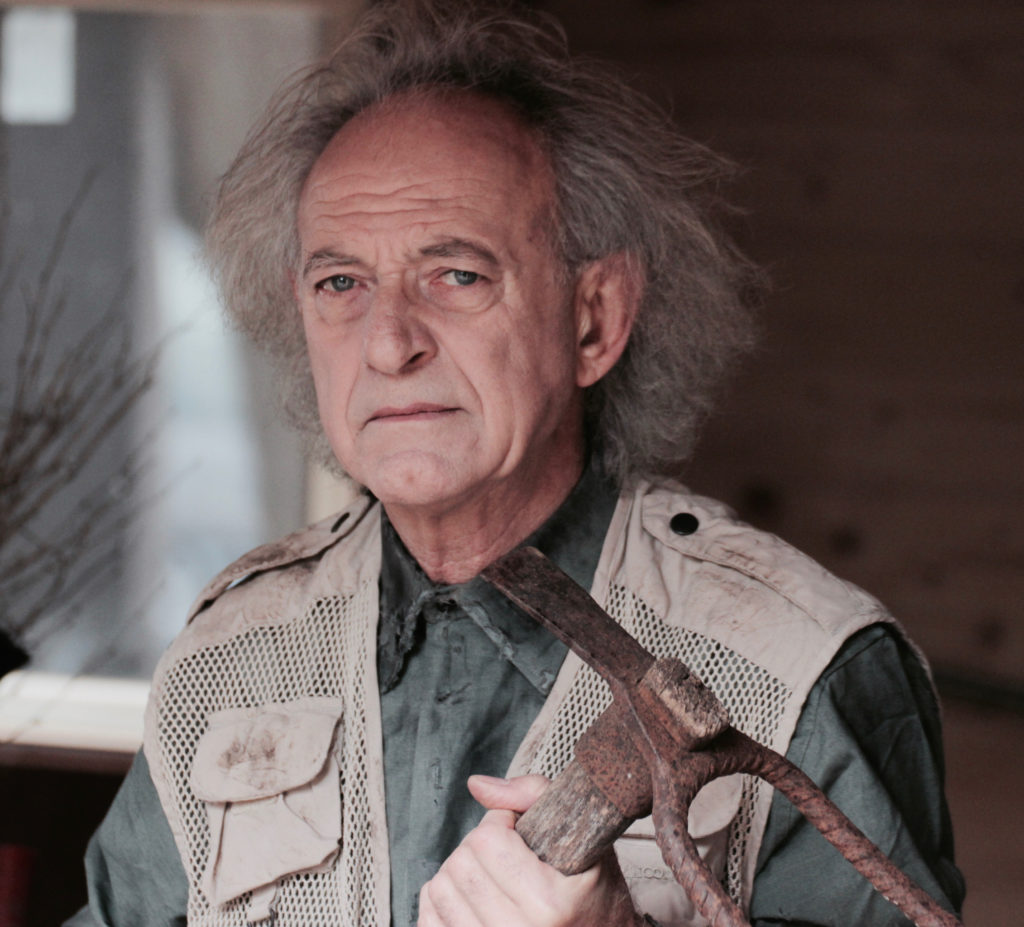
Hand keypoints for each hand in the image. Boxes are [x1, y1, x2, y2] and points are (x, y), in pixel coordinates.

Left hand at [417, 774, 641, 926]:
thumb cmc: (594, 893)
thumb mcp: (585, 834)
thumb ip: (533, 794)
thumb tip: (477, 785)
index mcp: (549, 904)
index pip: (488, 839)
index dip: (500, 820)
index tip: (516, 827)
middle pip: (460, 863)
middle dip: (477, 845)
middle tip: (504, 852)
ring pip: (440, 889)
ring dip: (459, 872)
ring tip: (489, 874)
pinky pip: (429, 918)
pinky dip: (441, 901)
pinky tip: (470, 897)